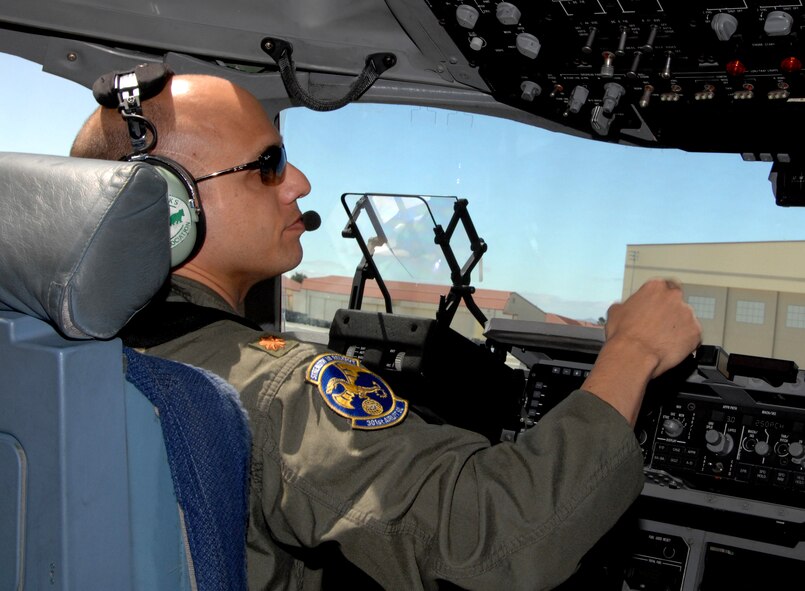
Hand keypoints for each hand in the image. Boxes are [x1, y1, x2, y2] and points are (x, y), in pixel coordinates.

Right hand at [582, 279, 701, 424]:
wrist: (634, 355)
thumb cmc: (624, 335)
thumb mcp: (615, 312)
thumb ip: (626, 305)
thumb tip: (624, 308)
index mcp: (655, 288)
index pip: (664, 286)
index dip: (660, 300)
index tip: (658, 307)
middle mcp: (674, 297)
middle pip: (677, 302)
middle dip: (670, 313)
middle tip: (659, 326)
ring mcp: (687, 314)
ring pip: (686, 319)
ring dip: (678, 327)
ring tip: (663, 339)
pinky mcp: (696, 332)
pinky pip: (693, 336)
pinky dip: (685, 341)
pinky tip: (670, 347)